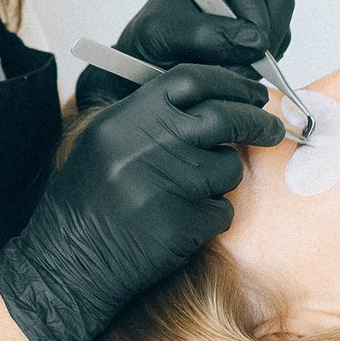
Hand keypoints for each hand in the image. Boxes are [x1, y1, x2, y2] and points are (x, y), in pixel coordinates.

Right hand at [0, 64, 284, 340]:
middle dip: (256, 121)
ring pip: (229, 167)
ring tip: (187, 195)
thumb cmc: (86, 202)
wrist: (68, 262)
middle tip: (272, 128)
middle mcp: (149, 143)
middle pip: (224, 116)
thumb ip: (151, 118)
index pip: (191, 79)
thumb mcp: (105, 142)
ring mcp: (170, 182)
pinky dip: (210, 218)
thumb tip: (214, 100)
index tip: (251, 92)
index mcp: (127, 117)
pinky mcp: (185, 221)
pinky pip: (222, 211)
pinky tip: (179, 225)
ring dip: (221, 179)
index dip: (229, 83)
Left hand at [72, 0, 296, 112]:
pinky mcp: (258, 30)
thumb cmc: (148, 40)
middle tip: (239, 58)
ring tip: (227, 69)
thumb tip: (257, 42)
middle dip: (264, 31)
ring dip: (262, 52)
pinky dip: (262, 63)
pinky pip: (279, 45)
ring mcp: (251, 4)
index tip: (240, 23)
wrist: (145, 68)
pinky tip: (234, 69)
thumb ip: (208, 35)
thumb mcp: (165, 34)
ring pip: (283, 23)